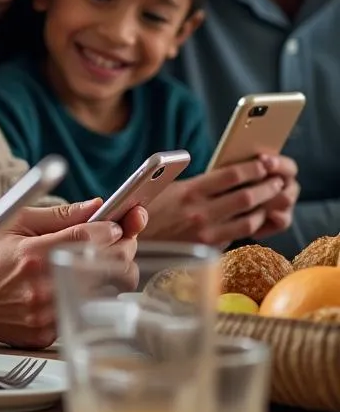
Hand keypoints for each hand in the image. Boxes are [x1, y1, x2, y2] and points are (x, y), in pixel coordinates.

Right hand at [0, 199, 144, 349]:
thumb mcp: (15, 222)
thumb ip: (59, 215)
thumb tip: (96, 207)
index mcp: (33, 254)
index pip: (88, 238)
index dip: (113, 227)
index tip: (118, 222)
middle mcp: (41, 287)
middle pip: (107, 268)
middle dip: (124, 249)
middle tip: (120, 240)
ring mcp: (45, 314)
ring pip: (104, 294)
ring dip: (110, 275)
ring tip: (98, 261)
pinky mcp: (45, 334)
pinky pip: (82, 312)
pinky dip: (85, 297)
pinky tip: (74, 284)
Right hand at [144, 157, 290, 245]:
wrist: (133, 242)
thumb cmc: (147, 210)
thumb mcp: (164, 188)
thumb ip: (194, 180)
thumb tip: (219, 173)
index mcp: (189, 191)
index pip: (231, 175)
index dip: (253, 168)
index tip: (264, 163)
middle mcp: (200, 212)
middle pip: (246, 197)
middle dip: (267, 187)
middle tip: (277, 181)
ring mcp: (207, 233)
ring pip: (248, 219)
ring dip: (265, 208)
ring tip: (273, 199)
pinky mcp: (209, 248)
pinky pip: (239, 235)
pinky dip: (252, 225)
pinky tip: (257, 217)